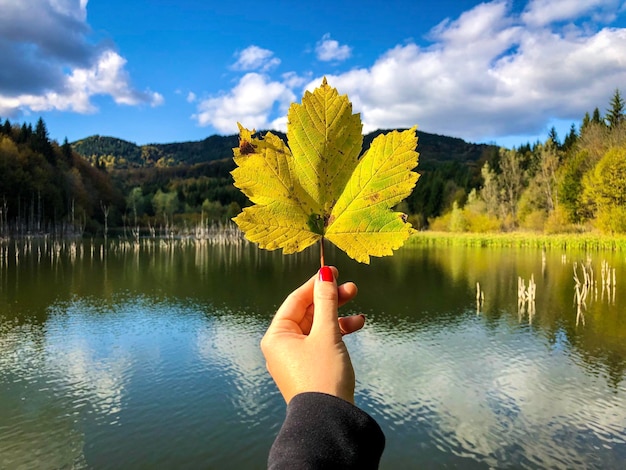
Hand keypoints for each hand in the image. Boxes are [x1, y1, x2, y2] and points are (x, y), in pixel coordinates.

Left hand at [260, 266, 364, 403]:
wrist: (329, 421)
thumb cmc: (323, 375)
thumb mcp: (327, 333)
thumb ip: (327, 301)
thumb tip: (325, 274)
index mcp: (277, 335)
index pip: (296, 300)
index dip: (316, 284)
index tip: (333, 270)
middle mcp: (282, 345)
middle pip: (307, 313)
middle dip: (330, 300)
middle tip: (352, 287)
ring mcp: (295, 358)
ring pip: (317, 328)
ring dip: (337, 317)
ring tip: (359, 312)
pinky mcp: (309, 368)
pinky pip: (321, 343)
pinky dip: (337, 334)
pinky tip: (356, 328)